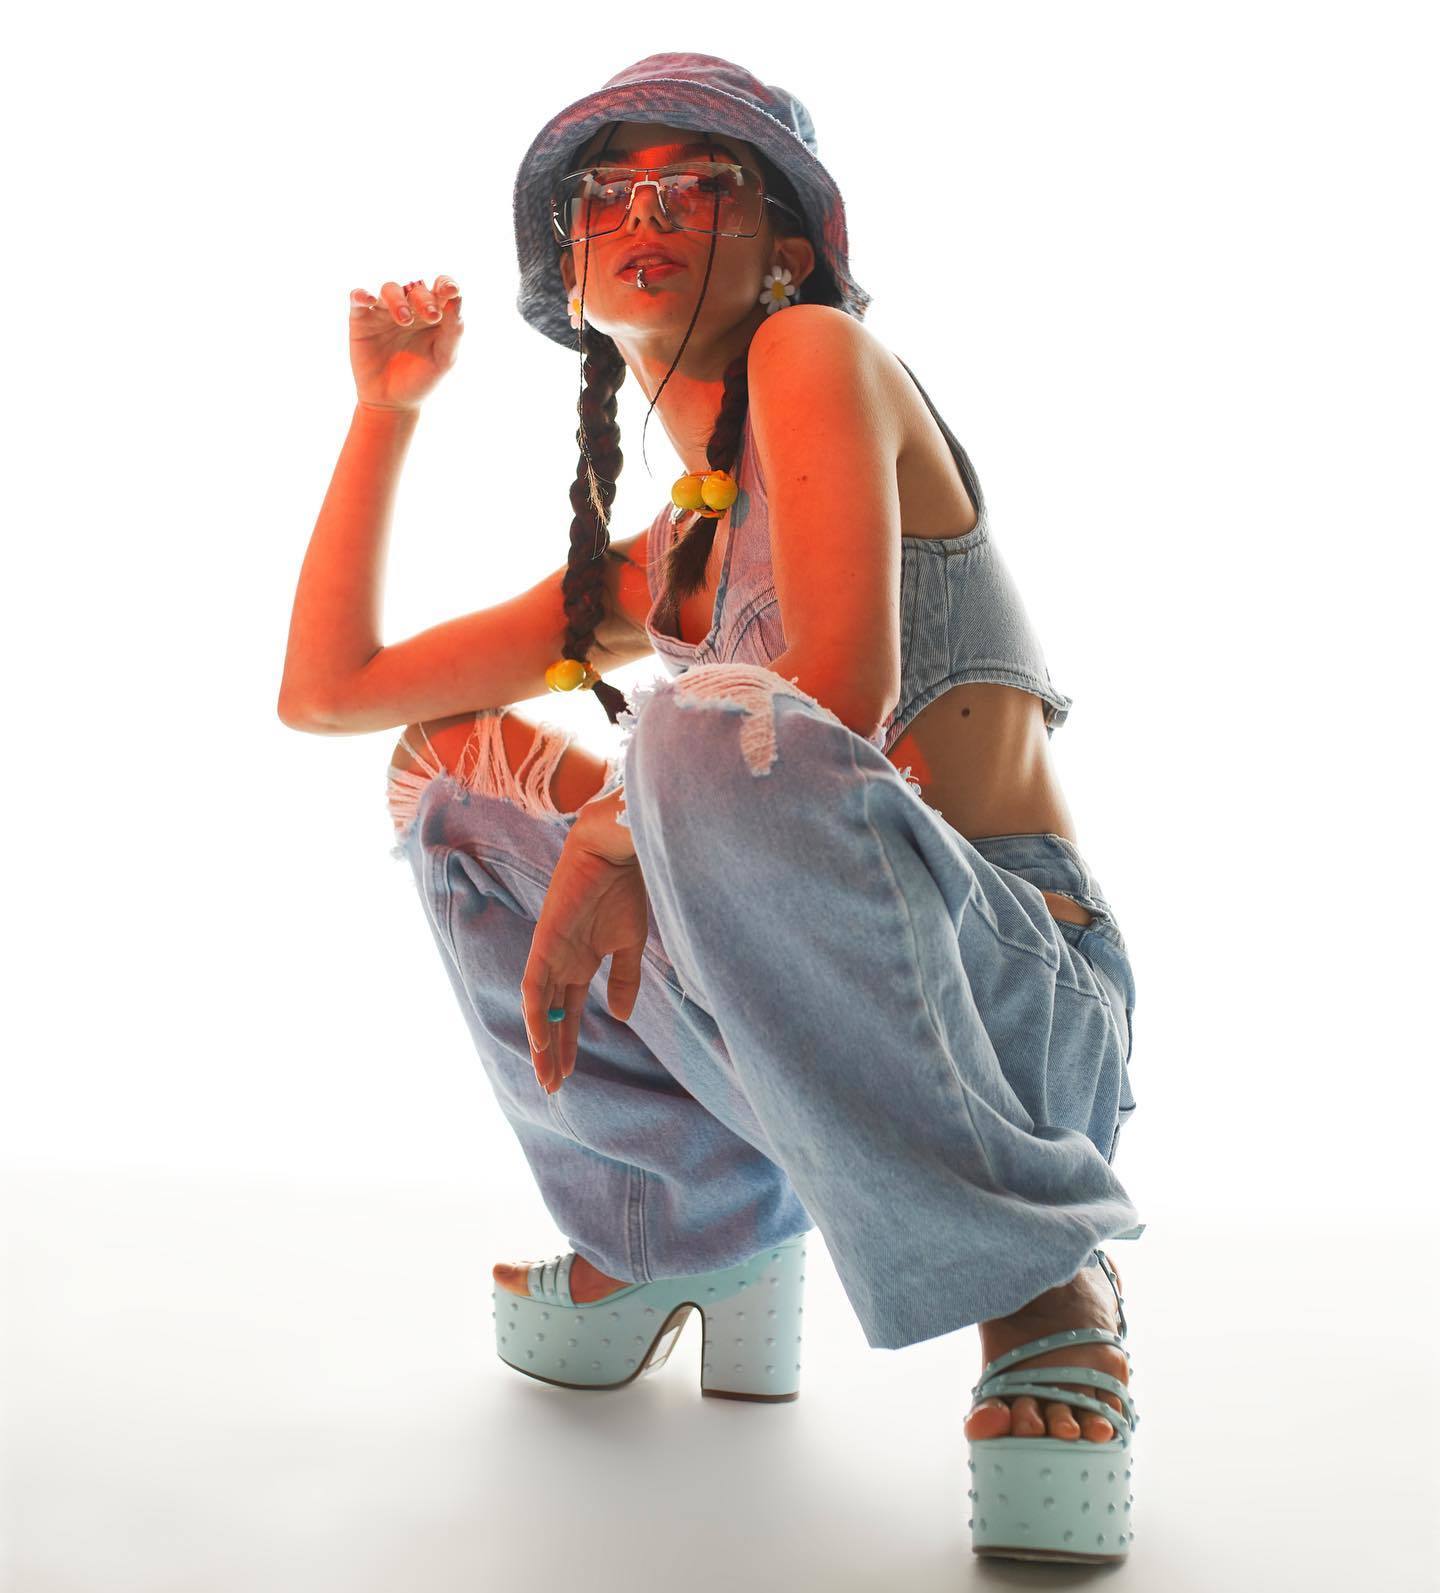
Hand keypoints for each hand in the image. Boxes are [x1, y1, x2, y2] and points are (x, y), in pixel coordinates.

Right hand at [349, 275, 463, 412]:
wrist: (392, 402)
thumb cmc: (421, 379)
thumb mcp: (443, 358)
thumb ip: (453, 329)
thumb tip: (458, 298)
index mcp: (432, 314)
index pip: (440, 289)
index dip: (446, 284)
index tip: (452, 291)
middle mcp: (409, 308)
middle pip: (416, 289)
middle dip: (425, 299)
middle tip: (432, 316)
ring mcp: (384, 312)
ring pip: (389, 289)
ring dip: (398, 300)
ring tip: (404, 320)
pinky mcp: (361, 319)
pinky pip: (358, 297)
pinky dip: (362, 294)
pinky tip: (370, 299)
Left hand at [520, 814, 648, 1094]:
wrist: (615, 850)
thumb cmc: (624, 888)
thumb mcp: (630, 943)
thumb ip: (625, 979)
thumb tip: (619, 1017)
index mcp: (580, 962)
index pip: (566, 1012)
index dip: (566, 1043)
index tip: (567, 1076)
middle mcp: (561, 962)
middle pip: (549, 1017)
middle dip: (551, 1052)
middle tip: (552, 1087)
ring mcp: (551, 953)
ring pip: (538, 1008)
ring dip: (541, 1043)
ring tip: (546, 1075)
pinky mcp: (545, 941)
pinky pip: (534, 984)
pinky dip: (535, 1012)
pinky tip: (540, 1039)